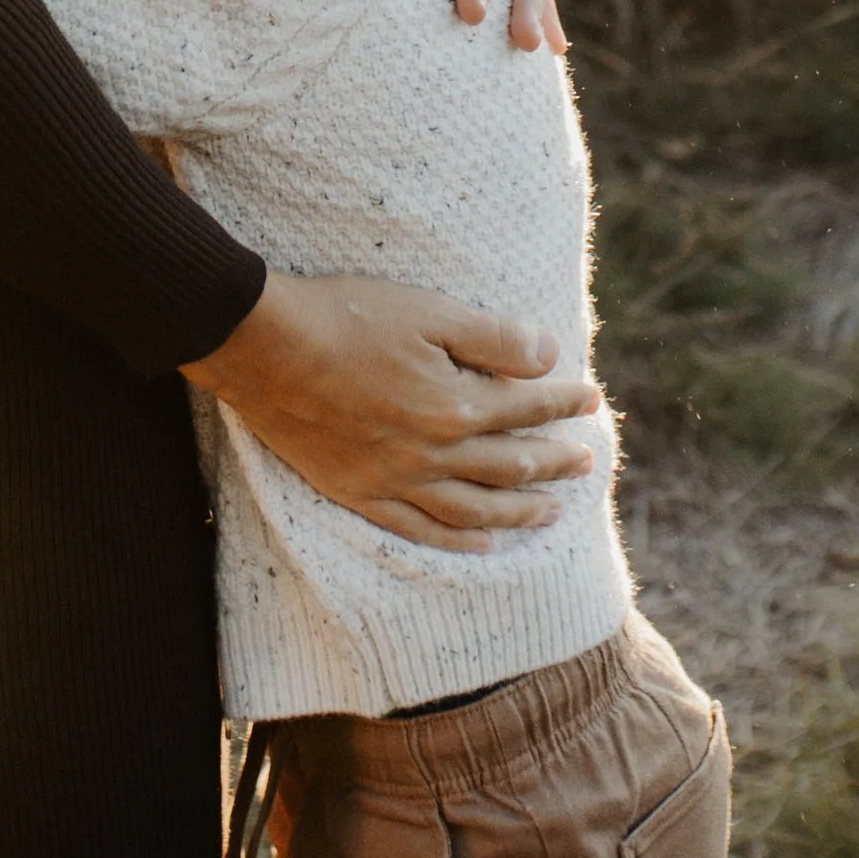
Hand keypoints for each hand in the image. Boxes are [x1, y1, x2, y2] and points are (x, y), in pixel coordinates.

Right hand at [184, 269, 601, 550]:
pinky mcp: (359, 493)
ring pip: (474, 511)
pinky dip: (456, 543)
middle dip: (554, 461)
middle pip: (510, 466)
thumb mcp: (429, 312)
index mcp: (455, 407)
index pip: (527, 409)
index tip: (591, 398)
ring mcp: (395, 481)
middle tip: (585, 461)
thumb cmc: (347, 318)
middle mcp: (434, 455)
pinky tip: (481, 545)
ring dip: (519, 512)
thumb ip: (494, 339)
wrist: (266, 349)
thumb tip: (550, 357)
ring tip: (551, 511)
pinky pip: (418, 530)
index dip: (563, 403)